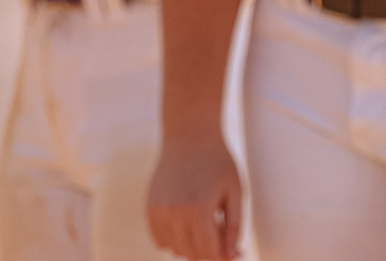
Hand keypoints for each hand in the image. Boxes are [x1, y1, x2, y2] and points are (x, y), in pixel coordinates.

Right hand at [147, 133, 244, 259]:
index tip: (234, 254)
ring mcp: (158, 211)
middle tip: (224, 238)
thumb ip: (234, 225)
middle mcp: (175, 213)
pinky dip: (174, 240)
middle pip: (191, 253)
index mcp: (200, 208)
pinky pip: (160, 240)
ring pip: (174, 249)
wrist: (190, 137)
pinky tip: (189, 223)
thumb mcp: (236, 192)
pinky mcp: (149, 209)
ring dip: (192, 246)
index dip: (222, 256)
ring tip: (207, 224)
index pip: (208, 250)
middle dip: (209, 252)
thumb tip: (232, 255)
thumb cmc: (219, 163)